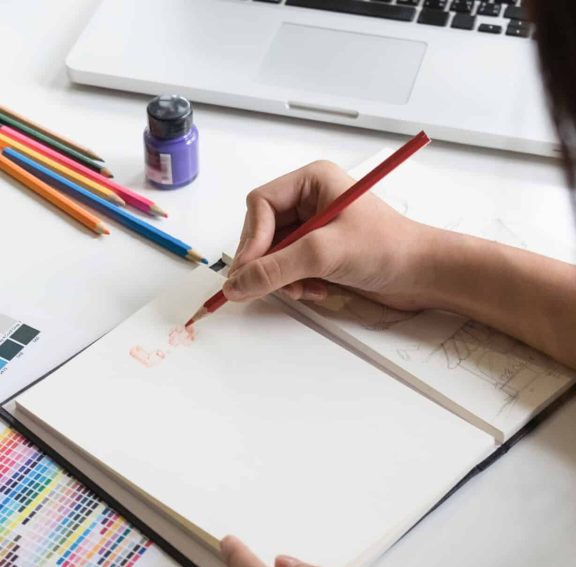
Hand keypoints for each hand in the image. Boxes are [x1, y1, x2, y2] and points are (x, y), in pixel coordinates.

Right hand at [225, 161, 440, 308]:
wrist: (423, 275)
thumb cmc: (389, 248)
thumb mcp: (324, 253)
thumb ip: (275, 269)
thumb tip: (237, 284)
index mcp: (312, 182)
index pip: (260, 205)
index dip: (252, 238)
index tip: (249, 270)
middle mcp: (310, 202)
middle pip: (261, 232)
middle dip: (267, 262)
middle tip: (272, 284)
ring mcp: (314, 229)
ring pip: (272, 255)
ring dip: (282, 278)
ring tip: (305, 288)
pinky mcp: (319, 254)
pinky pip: (287, 270)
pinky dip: (295, 285)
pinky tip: (317, 290)